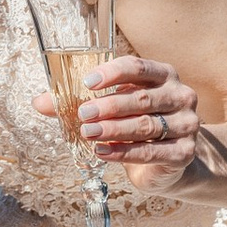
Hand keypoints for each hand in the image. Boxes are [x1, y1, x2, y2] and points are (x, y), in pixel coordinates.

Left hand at [37, 53, 214, 192]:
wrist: (170, 159)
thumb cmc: (138, 123)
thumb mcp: (113, 107)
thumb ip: (79, 101)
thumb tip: (39, 102)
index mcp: (163, 75)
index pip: (138, 67)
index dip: (112, 73)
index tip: (87, 83)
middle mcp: (180, 95)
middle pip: (142, 98)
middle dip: (108, 106)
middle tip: (82, 113)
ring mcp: (186, 124)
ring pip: (145, 126)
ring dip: (113, 130)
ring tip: (88, 133)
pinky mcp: (183, 152)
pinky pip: (150, 152)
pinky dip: (123, 153)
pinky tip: (101, 152)